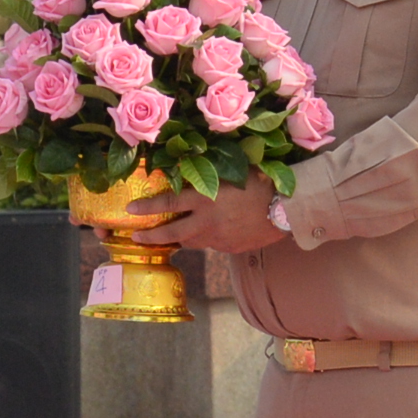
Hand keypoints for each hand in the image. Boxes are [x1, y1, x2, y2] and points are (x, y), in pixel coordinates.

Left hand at [147, 181, 288, 253]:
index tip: (130, 211)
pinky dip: (207, 238)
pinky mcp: (229, 248)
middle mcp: (207, 221)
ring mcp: (218, 239)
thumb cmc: (262, 182)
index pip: (168, 204)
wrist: (287, 210)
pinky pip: (212, 244)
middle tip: (136, 237)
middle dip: (151, 236)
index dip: (147, 208)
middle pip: (171, 233)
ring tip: (170, 236)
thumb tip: (193, 168)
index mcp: (205, 198)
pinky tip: (212, 231)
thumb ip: (211, 176)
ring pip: (191, 241)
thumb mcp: (232, 172)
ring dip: (179, 238)